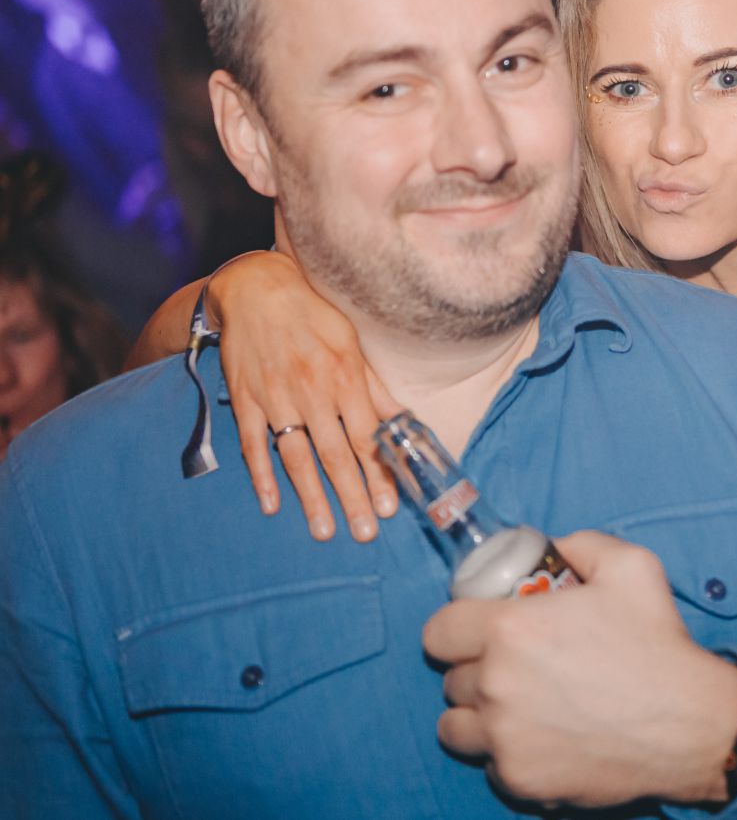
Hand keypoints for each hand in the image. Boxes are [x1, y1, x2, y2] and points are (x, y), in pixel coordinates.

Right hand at [209, 251, 401, 541]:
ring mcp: (276, 398)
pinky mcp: (246, 400)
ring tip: (324, 531)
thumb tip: (405, 419)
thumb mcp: (353, 343)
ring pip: (296, 457)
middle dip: (352, 497)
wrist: (255, 288)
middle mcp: (312, 392)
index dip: (380, 473)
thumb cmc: (314, 314)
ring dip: (311, 497)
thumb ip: (376, 387)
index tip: (392, 505)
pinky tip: (272, 504)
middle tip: (365, 533)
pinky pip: (253, 444)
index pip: (368, 437)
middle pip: (336, 455)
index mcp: (345, 378)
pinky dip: (261, 476)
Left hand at [423, 531, 736, 807]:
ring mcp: (503, 738)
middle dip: (477, 670)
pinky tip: (544, 738)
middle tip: (514, 669)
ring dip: (480, 715)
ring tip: (517, 708)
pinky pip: (489, 763)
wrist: (689, 724)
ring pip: (457, 725)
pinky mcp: (519, 779)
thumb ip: (580, 544)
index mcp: (511, 629)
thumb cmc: (658, 644)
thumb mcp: (630, 567)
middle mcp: (496, 684)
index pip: (439, 631)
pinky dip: (508, 752)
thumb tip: (551, 547)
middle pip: (452, 679)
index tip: (477, 633)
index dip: (456, 629)